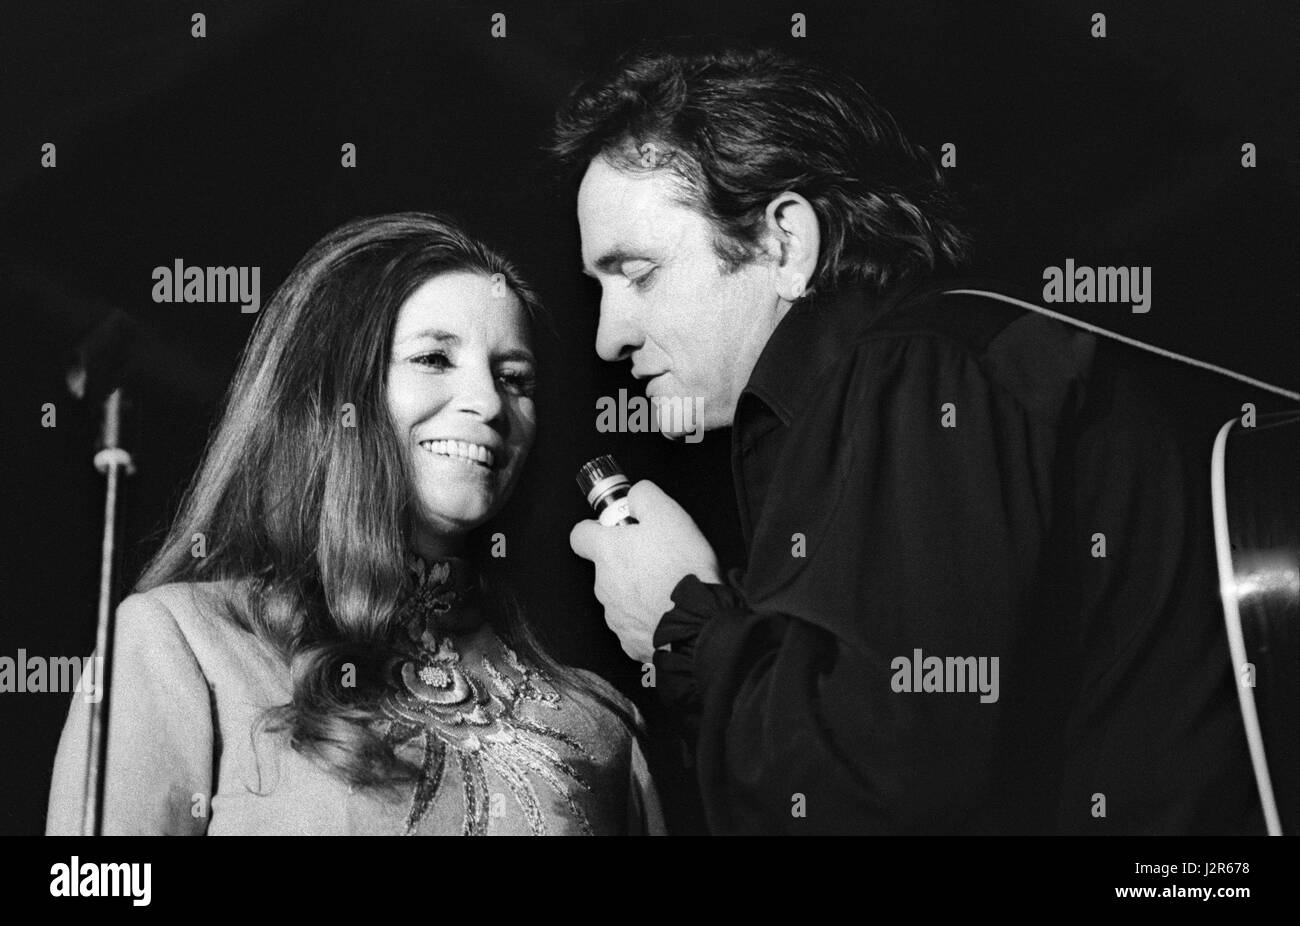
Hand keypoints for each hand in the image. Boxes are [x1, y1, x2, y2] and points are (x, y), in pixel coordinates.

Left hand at [570, 480, 720, 662]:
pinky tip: (669, 609)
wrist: (698, 624)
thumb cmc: (682, 571)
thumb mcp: (667, 514)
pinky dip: (648, 615)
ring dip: (639, 588)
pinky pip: (635, 622)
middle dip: (627, 560)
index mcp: (607, 553)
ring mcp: (615, 616)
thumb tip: (635, 495)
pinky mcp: (630, 640)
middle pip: (606, 566)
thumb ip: (644, 496)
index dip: (596, 529)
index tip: (617, 529)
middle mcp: (604, 585)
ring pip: (621, 595)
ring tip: (668, 584)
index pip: (580, 535)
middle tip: (658, 556)